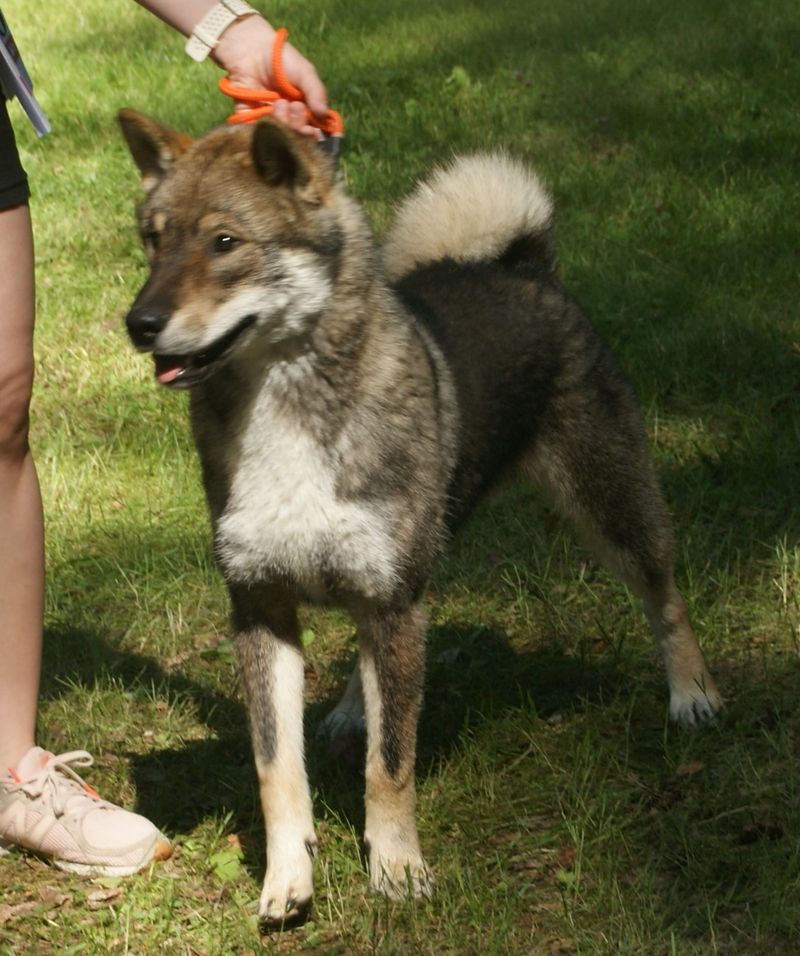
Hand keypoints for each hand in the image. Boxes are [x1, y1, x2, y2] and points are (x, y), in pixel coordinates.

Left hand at [212, 16, 327, 137]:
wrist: (251, 49)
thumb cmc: (281, 59)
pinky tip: (270, 109)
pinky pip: (258, 133)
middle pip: (296, 138)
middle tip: (296, 106)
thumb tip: (324, 114)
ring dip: (283, 122)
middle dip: (298, 126)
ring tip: (280, 103)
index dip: (313, 136)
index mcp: (303, 112)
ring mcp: (269, 121)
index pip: (311, 133)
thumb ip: (316, 92)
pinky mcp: (250, 120)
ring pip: (279, 137)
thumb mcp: (305, 73)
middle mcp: (287, 120)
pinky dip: (266, 126)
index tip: (313, 131)